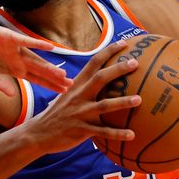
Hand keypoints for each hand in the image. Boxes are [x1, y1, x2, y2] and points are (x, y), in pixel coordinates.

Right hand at [0, 17, 71, 95]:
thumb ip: (0, 84)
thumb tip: (11, 95)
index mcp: (15, 68)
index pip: (36, 79)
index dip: (49, 85)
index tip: (62, 91)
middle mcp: (19, 59)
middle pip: (41, 71)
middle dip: (55, 79)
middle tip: (70, 85)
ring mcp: (17, 49)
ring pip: (37, 60)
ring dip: (49, 67)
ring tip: (63, 74)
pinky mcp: (11, 38)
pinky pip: (27, 42)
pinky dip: (38, 45)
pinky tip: (50, 48)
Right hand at [26, 40, 141, 153]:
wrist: (38, 134)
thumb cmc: (58, 114)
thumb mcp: (68, 96)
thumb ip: (84, 88)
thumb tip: (103, 80)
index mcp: (77, 85)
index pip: (94, 63)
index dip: (109, 51)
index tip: (125, 43)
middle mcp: (79, 96)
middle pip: (100, 78)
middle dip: (118, 69)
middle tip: (135, 63)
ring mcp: (80, 113)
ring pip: (104, 105)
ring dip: (122, 102)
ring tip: (139, 99)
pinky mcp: (81, 130)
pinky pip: (103, 132)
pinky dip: (118, 134)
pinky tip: (133, 134)